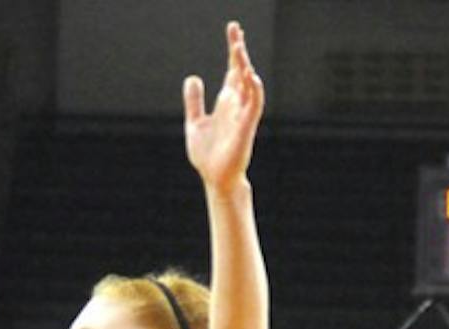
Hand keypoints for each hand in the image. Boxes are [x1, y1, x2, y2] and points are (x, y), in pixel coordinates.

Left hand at [183, 22, 264, 193]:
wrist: (214, 178)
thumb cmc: (208, 154)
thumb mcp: (195, 122)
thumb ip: (194, 101)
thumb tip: (193, 77)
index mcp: (226, 102)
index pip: (232, 70)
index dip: (233, 50)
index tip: (234, 30)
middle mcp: (237, 105)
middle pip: (241, 71)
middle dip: (239, 51)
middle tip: (235, 30)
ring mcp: (243, 115)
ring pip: (249, 84)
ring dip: (245, 66)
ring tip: (238, 48)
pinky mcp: (246, 127)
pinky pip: (254, 105)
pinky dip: (254, 90)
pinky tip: (250, 77)